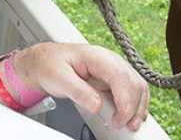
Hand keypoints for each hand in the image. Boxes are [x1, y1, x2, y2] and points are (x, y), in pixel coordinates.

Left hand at [13, 43, 149, 130]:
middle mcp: (109, 61)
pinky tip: (131, 116)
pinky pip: (131, 91)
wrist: (43, 61)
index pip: (120, 75)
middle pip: (133, 82)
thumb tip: (96, 105)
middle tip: (123, 124)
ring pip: (136, 86)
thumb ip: (77, 91)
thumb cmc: (48, 64)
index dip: (125, 98)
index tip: (122, 116)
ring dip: (137, 107)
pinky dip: (134, 104)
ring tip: (130, 124)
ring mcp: (112, 70)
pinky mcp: (112, 79)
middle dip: (133, 106)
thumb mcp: (58, 78)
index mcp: (96, 56)